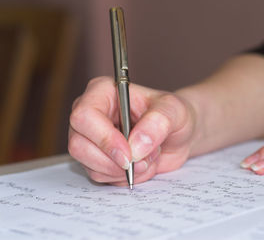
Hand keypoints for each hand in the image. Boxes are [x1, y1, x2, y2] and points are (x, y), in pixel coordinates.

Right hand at [68, 76, 196, 184]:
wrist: (178, 135)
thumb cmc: (174, 115)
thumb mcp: (174, 111)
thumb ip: (158, 122)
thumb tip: (135, 146)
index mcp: (103, 92)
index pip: (84, 116)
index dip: (104, 139)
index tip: (129, 155)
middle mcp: (91, 115)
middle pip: (79, 145)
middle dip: (114, 161)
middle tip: (143, 161)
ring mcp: (92, 139)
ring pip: (90, 165)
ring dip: (124, 170)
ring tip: (148, 157)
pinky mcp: (97, 159)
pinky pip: (102, 177)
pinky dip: (125, 177)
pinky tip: (142, 165)